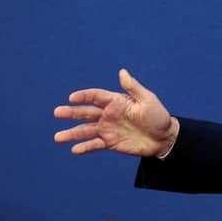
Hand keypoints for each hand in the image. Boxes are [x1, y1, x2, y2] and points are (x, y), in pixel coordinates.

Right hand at [54, 69, 177, 156]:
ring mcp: (109, 129)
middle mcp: (109, 114)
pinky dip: (84, 147)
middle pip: (86, 112)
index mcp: (117, 102)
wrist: (164, 138)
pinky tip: (74, 149)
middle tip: (57, 112)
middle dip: (71, 112)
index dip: (84, 96)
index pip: (96, 96)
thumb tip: (122, 71)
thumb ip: (133, 87)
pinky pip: (94, 145)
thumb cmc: (158, 116)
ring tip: (57, 137)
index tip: (72, 98)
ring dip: (72, 133)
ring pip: (86, 130)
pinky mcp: (111, 143)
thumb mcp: (147, 100)